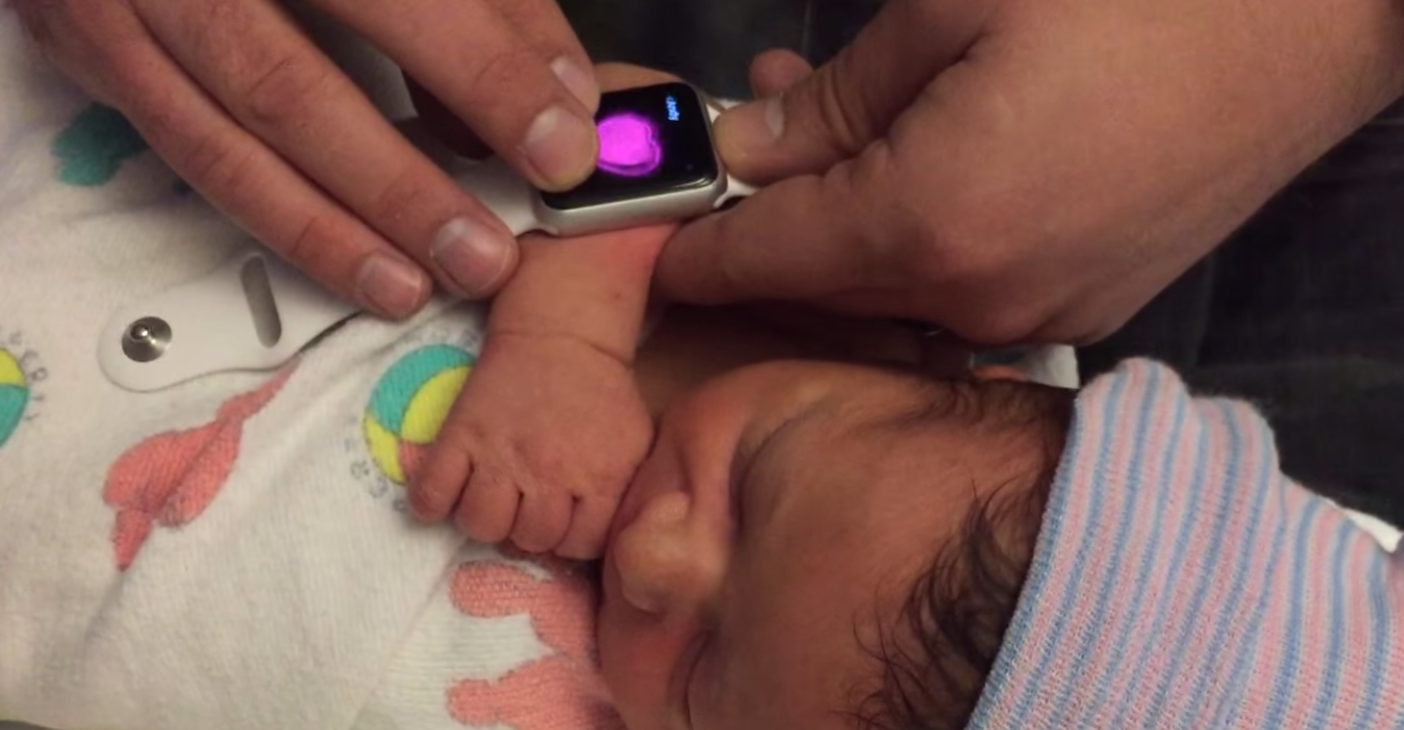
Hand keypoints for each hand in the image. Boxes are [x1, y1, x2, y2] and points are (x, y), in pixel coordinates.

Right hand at [15, 0, 599, 317]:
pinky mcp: (96, 55)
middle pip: (292, 83)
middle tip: (488, 250)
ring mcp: (120, 10)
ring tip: (423, 283)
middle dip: (402, 181)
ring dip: (335, 229)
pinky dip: (281, 220)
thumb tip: (560, 87)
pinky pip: (190, 156)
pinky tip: (355, 262)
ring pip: (230, 140)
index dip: (480, 69)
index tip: (559, 140)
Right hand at [407, 331, 652, 558]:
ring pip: (482, 525)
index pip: (579, 545)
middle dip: (527, 529)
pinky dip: (431, 504)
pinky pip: (433, 495)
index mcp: (599, 477)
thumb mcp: (633, 445)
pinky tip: (446, 495)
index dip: (569, 538)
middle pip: (530, 539)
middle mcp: (551, 471)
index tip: (563, 518)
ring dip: (485, 519)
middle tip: (526, 504)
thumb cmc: (601, 395)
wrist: (561, 335)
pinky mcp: (461, 434)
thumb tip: (601, 539)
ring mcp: (503, 454)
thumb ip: (621, 495)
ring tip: (492, 499)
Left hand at [656, 0, 1403, 344]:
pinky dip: (915, 234)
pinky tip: (913, 163)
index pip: (758, 261)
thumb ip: (829, 103)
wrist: (1321, 16)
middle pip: (820, 286)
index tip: (638, 228)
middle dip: (761, 222)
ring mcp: (1046, 313)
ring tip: (822, 121)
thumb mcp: (949, 7)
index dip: (684, 242)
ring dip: (841, 220)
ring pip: (891, 288)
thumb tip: (746, 150)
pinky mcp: (1090, 300)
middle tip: (735, 134)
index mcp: (932, 230)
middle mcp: (984, 301)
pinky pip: (963, 286)